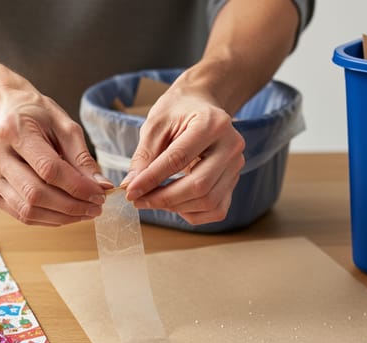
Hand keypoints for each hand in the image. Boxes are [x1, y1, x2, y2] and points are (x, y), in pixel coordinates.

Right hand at [0, 83, 112, 225]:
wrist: (3, 112)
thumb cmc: (36, 116)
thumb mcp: (64, 126)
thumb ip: (82, 157)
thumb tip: (101, 186)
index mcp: (13, 131)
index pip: (49, 169)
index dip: (78, 187)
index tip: (100, 194)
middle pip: (36, 194)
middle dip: (72, 206)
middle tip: (96, 208)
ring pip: (28, 210)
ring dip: (61, 217)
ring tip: (84, 213)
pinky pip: (21, 215)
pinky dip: (48, 219)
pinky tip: (66, 213)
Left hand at [123, 85, 244, 224]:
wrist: (201, 106)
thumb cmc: (178, 112)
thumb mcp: (156, 125)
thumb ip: (144, 155)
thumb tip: (131, 186)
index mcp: (212, 124)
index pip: (179, 159)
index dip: (152, 179)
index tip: (130, 191)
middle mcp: (231, 146)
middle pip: (199, 186)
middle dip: (164, 198)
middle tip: (138, 200)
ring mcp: (236, 166)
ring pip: (208, 202)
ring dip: (175, 208)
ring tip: (152, 200)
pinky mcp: (234, 182)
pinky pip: (216, 209)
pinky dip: (192, 213)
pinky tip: (174, 203)